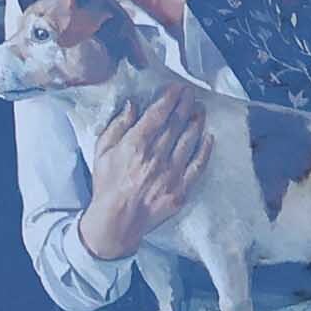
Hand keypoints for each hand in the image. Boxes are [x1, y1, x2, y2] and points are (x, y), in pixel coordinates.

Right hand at [74, 85, 207, 264]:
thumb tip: (132, 105)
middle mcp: (156, 157)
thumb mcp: (102, 152)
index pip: (157, 115)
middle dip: (185, 104)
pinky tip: (209, 137)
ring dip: (197, 122)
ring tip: (200, 110)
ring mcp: (171, 173)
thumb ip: (117, 126)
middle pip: (176, 124)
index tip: (177, 88)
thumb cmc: (106, 185)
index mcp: (135, 146)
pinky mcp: (182, 189)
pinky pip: (198, 165)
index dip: (169, 98)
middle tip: (191, 93)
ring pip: (189, 140)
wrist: (116, 222)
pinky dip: (205, 149)